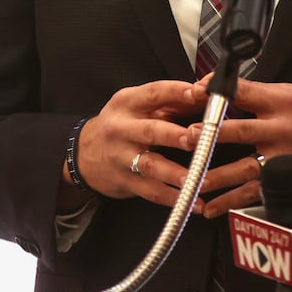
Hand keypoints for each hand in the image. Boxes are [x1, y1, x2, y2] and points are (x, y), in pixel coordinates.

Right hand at [66, 80, 207, 210]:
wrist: (83, 153)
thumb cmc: (123, 124)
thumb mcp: (139, 105)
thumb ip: (173, 99)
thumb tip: (208, 88)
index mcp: (129, 102)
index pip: (155, 93)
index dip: (178, 93)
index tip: (201, 93)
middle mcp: (123, 128)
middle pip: (150, 130)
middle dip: (175, 135)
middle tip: (198, 138)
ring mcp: (122, 156)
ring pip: (149, 164)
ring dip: (174, 173)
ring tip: (196, 180)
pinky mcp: (125, 181)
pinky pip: (150, 191)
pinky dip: (173, 198)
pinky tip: (194, 203)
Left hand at [192, 79, 291, 217]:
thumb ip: (261, 94)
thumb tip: (224, 90)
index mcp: (282, 102)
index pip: (244, 91)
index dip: (217, 89)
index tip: (195, 90)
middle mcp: (281, 129)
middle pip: (240, 130)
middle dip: (211, 133)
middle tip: (187, 136)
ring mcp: (283, 158)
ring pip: (244, 169)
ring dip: (216, 175)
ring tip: (191, 179)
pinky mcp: (287, 180)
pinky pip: (255, 193)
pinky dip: (233, 202)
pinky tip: (212, 207)